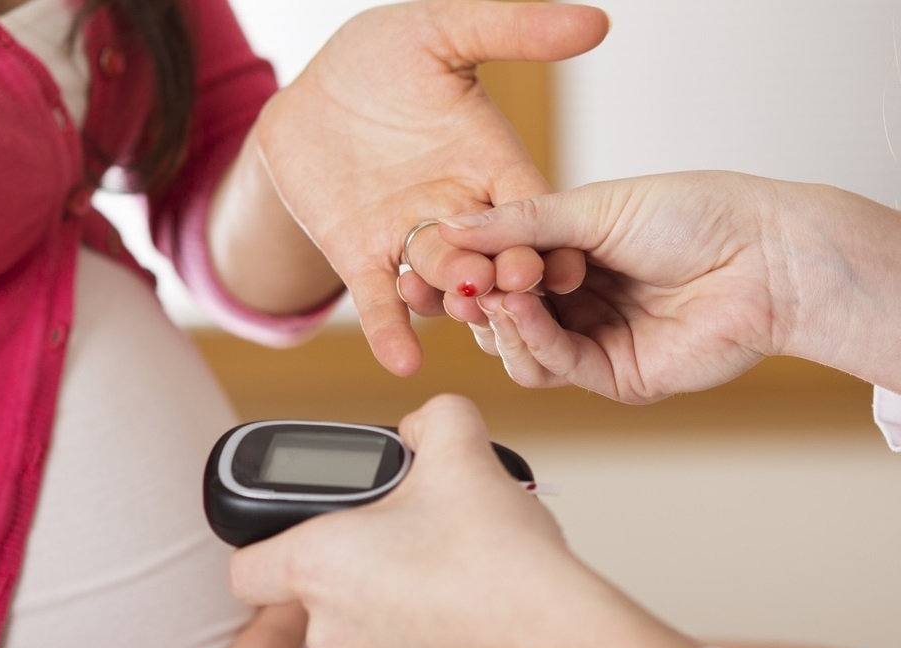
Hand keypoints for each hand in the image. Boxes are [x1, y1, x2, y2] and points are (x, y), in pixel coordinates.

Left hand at [229, 395, 694, 647]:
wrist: (557, 635)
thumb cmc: (497, 558)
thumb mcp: (460, 449)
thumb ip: (431, 417)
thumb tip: (421, 425)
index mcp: (316, 565)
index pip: (243, 567)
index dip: (264, 538)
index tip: (306, 521)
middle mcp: (331, 628)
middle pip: (310, 589)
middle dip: (349, 555)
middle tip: (400, 527)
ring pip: (357, 622)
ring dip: (386, 592)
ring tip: (441, 560)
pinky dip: (420, 626)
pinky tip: (464, 598)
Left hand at [255, 0, 604, 375]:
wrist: (306, 92)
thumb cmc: (378, 58)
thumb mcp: (444, 31)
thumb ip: (515, 30)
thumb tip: (594, 23)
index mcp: (493, 163)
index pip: (534, 208)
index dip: (551, 237)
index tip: (568, 262)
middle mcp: (461, 210)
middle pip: (495, 254)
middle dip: (507, 274)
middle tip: (516, 284)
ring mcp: (412, 239)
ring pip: (444, 282)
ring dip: (454, 299)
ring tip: (460, 307)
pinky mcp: (362, 257)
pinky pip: (381, 301)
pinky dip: (392, 330)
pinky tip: (401, 360)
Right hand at [437, 172, 900, 403]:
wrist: (765, 257)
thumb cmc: (698, 216)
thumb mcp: (594, 207)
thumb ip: (519, 224)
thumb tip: (449, 226)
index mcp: (573, 252)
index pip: (500, 267)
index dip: (468, 264)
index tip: (438, 253)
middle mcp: (581, 299)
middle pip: (501, 315)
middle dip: (478, 297)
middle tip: (465, 279)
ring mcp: (597, 340)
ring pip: (519, 350)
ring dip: (500, 321)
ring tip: (498, 291)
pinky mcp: (617, 376)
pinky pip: (555, 367)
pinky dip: (529, 338)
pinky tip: (518, 309)